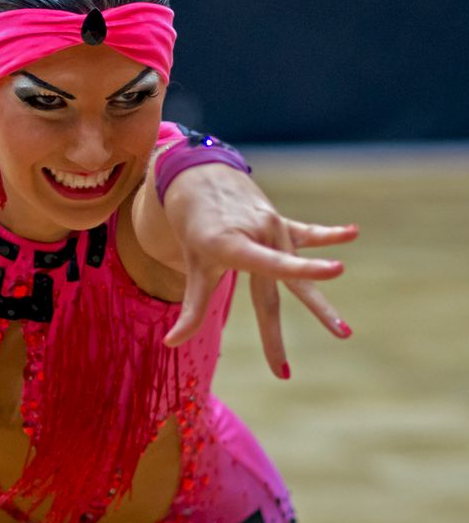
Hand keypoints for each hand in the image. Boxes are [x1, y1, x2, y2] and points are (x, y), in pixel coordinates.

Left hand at [160, 163, 357, 377]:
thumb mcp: (193, 266)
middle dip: (316, 310)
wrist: (197, 179)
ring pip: (299, 263)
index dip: (302, 269)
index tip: (336, 270)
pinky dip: (328, 234)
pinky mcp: (280, 221)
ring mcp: (273, 226)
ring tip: (347, 319)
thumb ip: (191, 309)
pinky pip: (307, 232)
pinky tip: (352, 232)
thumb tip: (170, 344)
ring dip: (322, 286)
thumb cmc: (193, 228)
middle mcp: (259, 234)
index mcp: (235, 245)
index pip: (271, 264)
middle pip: (286, 280)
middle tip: (344, 335)